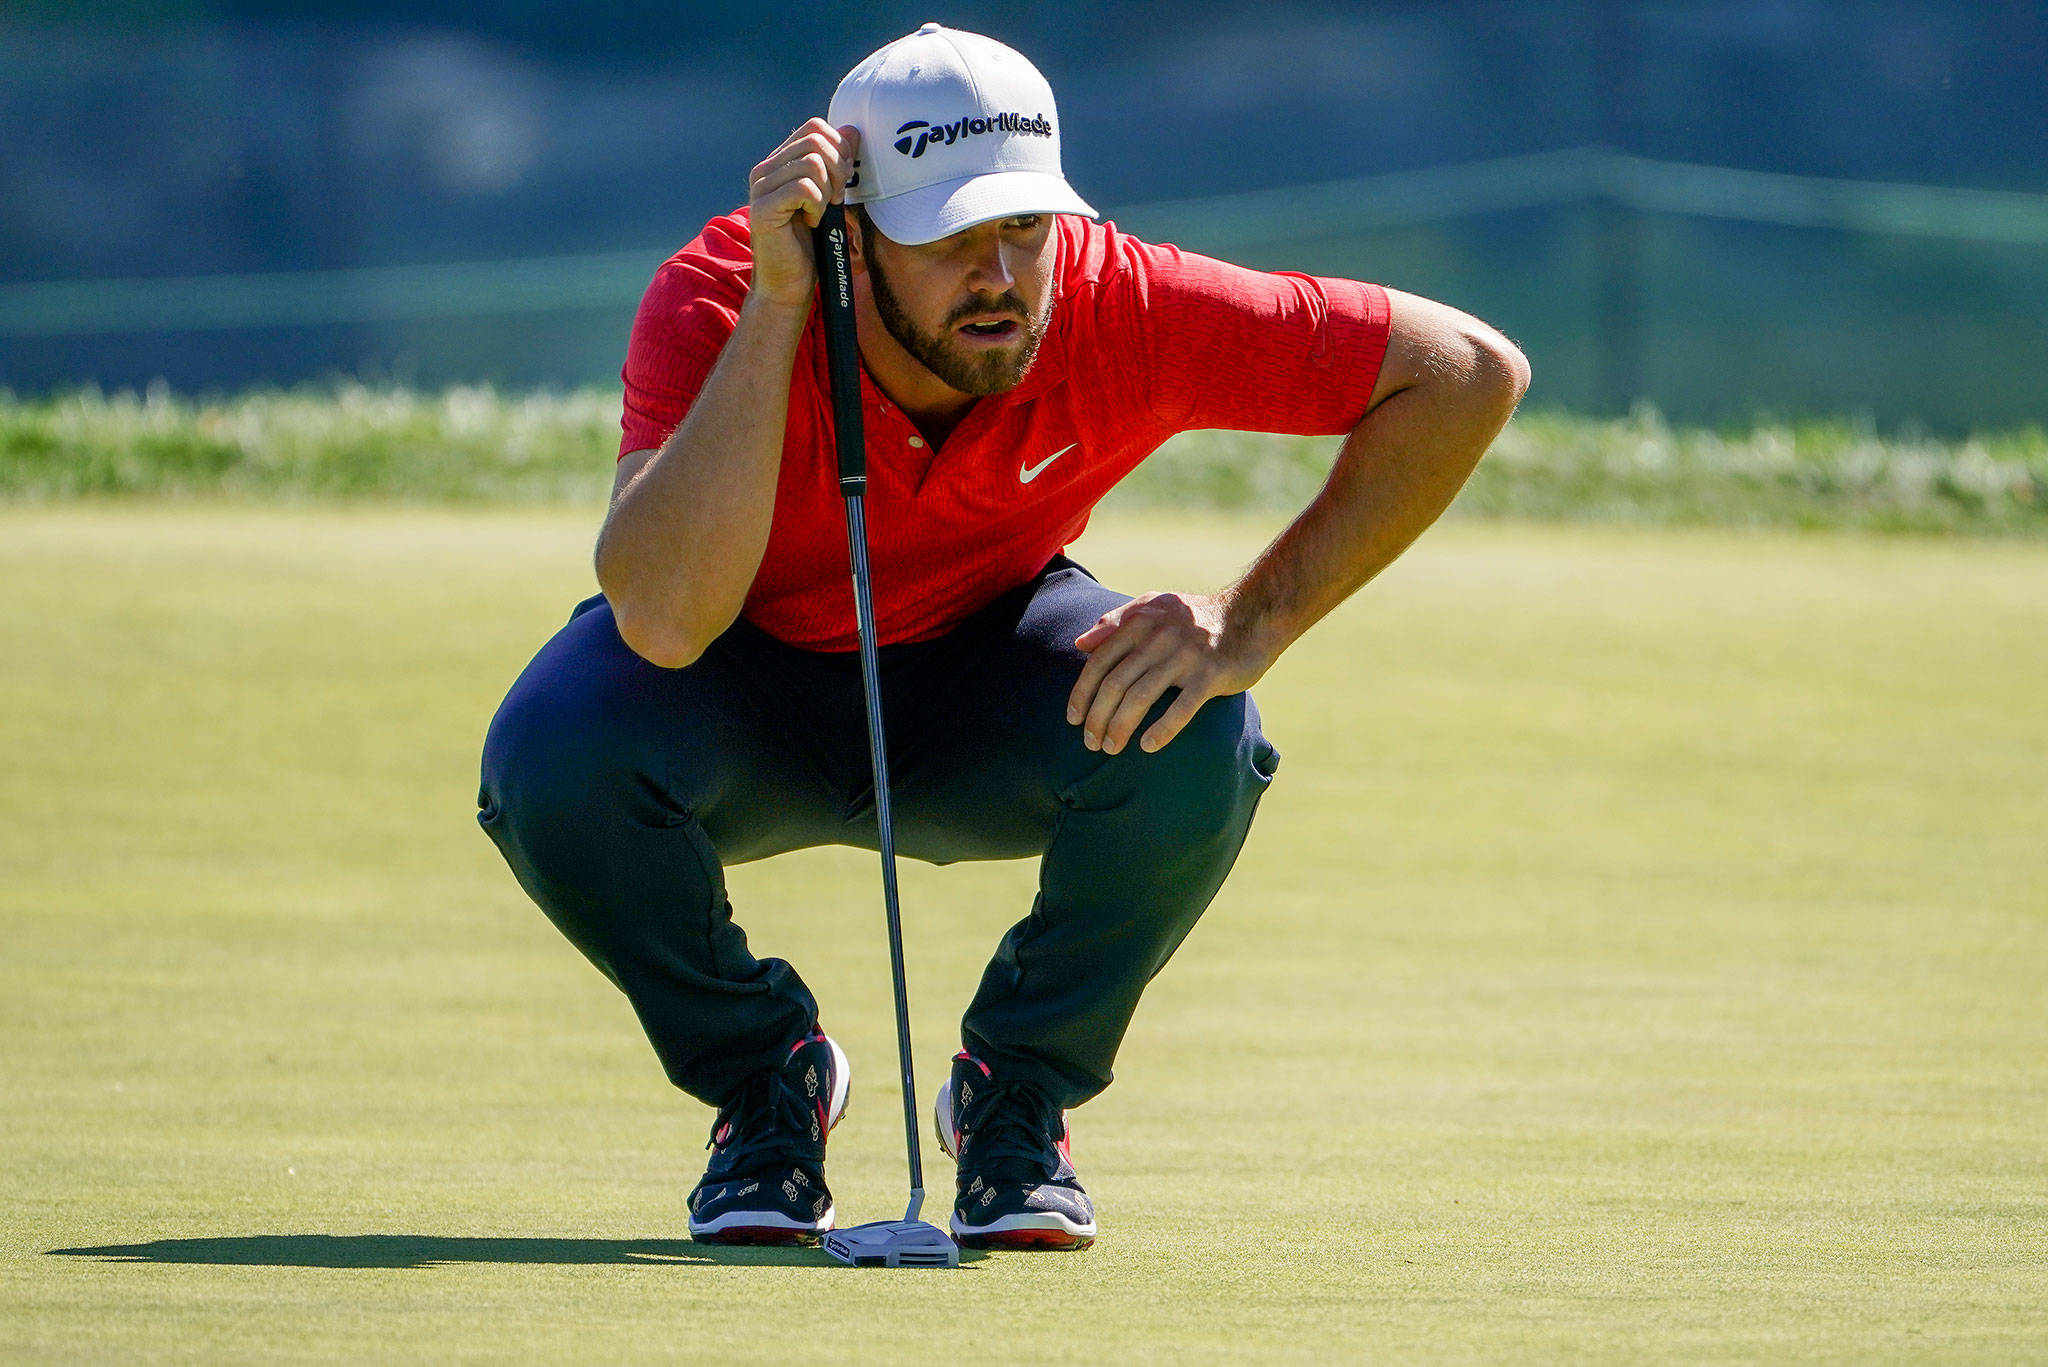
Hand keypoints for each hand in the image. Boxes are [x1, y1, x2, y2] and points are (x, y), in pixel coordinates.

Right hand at [746, 119, 860, 308]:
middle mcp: (764, 170)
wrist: (789, 285)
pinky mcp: (762, 208)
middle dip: (838, 169)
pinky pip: (804, 188)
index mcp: (778, 162)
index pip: (814, 128)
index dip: (839, 150)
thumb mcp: (830, 197)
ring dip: (827, 191)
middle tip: (836, 200)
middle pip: (815, 140)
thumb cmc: (811, 245)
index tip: (842, 183)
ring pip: (812, 163)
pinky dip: (816, 206)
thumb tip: (852, 131)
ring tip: (820, 213)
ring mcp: (760, 188)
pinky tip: (811, 222)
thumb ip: (837, 163)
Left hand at [1067, 592, 1272, 754]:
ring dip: (1120, 727)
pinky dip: (1162, 729)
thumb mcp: (1156, 606)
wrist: (1253, 614)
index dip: (1082, 693)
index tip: (1073, 719)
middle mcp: (1159, 638)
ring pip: (1141, 697)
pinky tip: (1148, 746)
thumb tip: (1081, 643)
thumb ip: (1118, 621)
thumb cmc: (1198, 616)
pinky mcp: (1212, 675)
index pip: (1100, 661)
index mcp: (1142, 622)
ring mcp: (1186, 656)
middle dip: (1097, 717)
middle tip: (1091, 742)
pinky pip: (1181, 707)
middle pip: (1115, 684)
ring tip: (1111, 747)